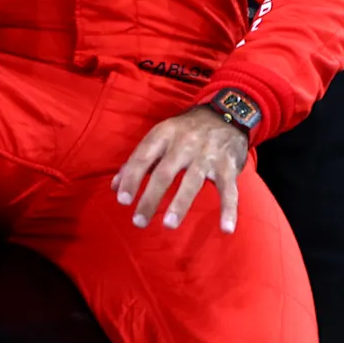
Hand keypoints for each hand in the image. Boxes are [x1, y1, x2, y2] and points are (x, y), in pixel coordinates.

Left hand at [113, 106, 251, 233]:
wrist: (228, 113)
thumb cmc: (187, 130)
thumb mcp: (161, 136)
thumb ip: (139, 161)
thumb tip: (115, 186)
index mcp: (164, 134)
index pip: (143, 157)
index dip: (131, 179)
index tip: (122, 200)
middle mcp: (185, 143)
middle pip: (164, 173)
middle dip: (151, 198)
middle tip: (139, 221)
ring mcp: (208, 155)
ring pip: (192, 182)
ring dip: (181, 204)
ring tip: (169, 225)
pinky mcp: (228, 166)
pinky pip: (229, 190)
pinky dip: (229, 210)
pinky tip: (226, 229)